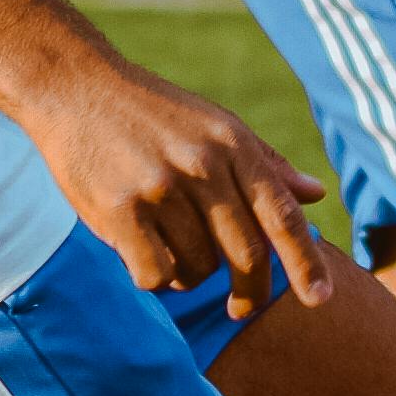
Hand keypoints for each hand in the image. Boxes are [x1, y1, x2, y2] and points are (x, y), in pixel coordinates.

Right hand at [27, 53, 332, 314]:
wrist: (75, 88)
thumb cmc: (151, 113)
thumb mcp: (215, 125)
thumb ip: (265, 163)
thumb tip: (316, 194)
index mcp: (233, 144)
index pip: (282, 214)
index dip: (305, 262)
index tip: (320, 298)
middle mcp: (203, 166)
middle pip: (246, 254)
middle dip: (249, 292)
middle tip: (241, 308)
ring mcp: (161, 188)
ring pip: (198, 268)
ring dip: (189, 275)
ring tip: (169, 249)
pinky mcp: (120, 210)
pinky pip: (156, 276)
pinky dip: (155, 278)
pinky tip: (141, 254)